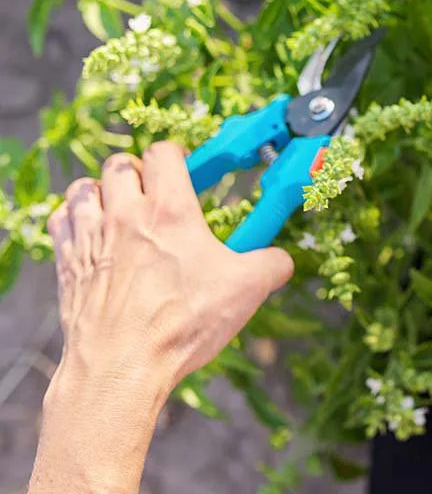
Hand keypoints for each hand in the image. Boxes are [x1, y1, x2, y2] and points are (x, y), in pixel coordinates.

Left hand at [46, 141, 293, 398]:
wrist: (121, 367)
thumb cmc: (183, 324)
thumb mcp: (246, 290)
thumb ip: (271, 265)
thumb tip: (282, 260)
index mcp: (170, 211)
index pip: (163, 153)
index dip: (177, 156)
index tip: (186, 171)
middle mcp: (125, 214)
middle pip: (120, 164)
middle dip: (138, 172)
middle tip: (153, 194)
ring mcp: (90, 237)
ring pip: (84, 187)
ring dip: (101, 191)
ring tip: (118, 210)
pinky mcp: (66, 263)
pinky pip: (60, 220)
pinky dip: (73, 218)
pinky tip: (89, 233)